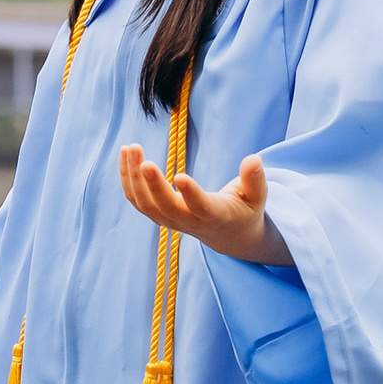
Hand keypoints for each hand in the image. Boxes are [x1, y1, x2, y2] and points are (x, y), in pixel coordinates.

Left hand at [117, 144, 290, 267]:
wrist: (229, 235)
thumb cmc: (244, 210)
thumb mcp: (257, 197)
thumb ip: (254, 179)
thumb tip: (254, 159)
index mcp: (215, 216)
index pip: (201, 207)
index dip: (191, 194)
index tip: (179, 175)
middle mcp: (189, 221)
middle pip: (165, 208)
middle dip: (151, 184)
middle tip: (141, 157)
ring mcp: (171, 221)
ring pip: (145, 205)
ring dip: (133, 178)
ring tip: (130, 148)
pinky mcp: (159, 215)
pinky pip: (137, 201)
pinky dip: (127, 179)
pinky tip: (125, 155)